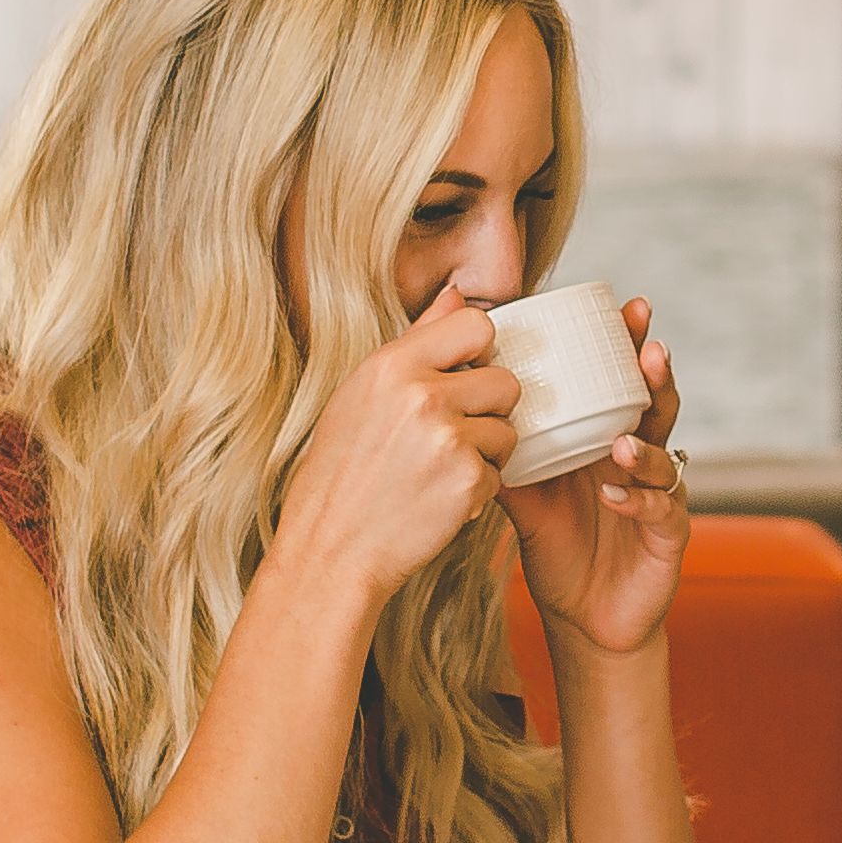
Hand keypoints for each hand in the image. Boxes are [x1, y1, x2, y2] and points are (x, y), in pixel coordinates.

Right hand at [275, 285, 518, 602]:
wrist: (332, 548)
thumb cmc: (342, 471)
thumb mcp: (362, 394)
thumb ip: (415, 342)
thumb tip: (456, 294)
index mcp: (392, 365)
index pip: (477, 325)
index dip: (480, 353)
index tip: (465, 377)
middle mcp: (421, 394)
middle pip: (507, 381)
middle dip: (490, 410)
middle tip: (452, 434)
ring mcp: (448, 439)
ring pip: (509, 430)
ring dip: (487, 453)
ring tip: (440, 468)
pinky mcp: (468, 481)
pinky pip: (502, 474)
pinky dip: (478, 489)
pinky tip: (439, 497)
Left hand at [501, 297, 689, 656]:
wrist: (582, 617)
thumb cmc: (557, 549)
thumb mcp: (523, 493)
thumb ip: (504, 448)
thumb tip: (457, 397)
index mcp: (607, 441)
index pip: (624, 384)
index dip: (629, 347)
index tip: (626, 309)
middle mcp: (641, 462)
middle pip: (657, 407)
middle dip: (656, 375)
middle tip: (649, 345)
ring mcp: (662, 496)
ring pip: (666, 457)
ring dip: (645, 444)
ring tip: (623, 437)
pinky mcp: (669, 535)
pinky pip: (662, 510)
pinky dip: (639, 499)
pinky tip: (614, 493)